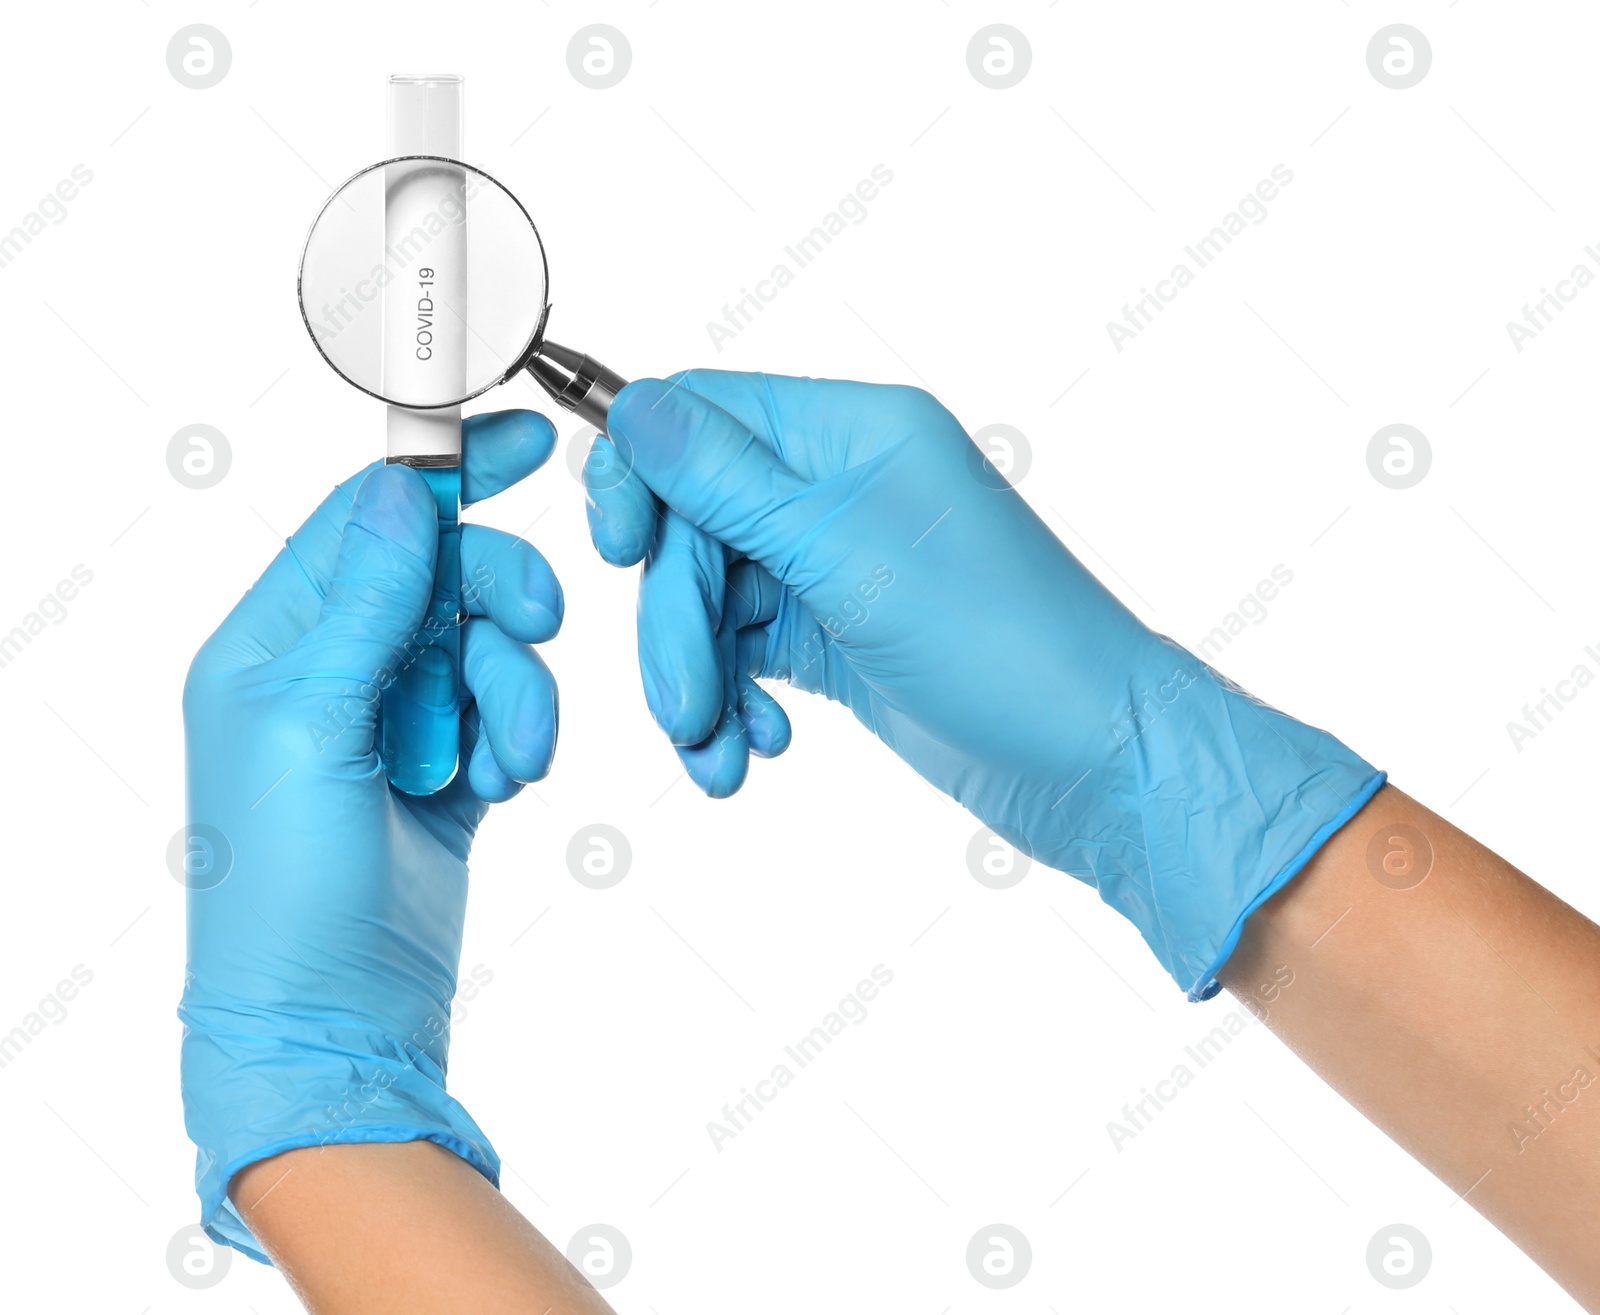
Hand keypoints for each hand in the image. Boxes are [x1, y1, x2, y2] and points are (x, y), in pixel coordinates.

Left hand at [179, 410, 561, 1258]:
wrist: (332, 1022)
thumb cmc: (285, 890)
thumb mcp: (311, 726)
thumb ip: (364, 604)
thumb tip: (400, 491)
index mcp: (271, 644)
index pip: (364, 521)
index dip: (445, 475)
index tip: (527, 444)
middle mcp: (329, 672)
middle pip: (442, 577)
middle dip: (497, 599)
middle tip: (533, 628)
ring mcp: (390, 721)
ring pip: (486, 645)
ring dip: (514, 688)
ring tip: (508, 755)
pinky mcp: (443, 768)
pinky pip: (504, 709)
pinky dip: (518, 734)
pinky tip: (504, 782)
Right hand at [588, 372, 1383, 996]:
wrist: (1090, 760)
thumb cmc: (1006, 645)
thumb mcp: (847, 555)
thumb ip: (728, 481)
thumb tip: (634, 404)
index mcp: (852, 432)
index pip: (699, 418)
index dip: (640, 481)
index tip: (615, 552)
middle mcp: (839, 487)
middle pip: (693, 524)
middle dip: (676, 621)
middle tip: (683, 707)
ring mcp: (835, 563)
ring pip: (710, 598)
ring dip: (699, 678)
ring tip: (718, 754)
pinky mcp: (835, 635)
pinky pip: (744, 652)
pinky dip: (735, 703)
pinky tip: (757, 748)